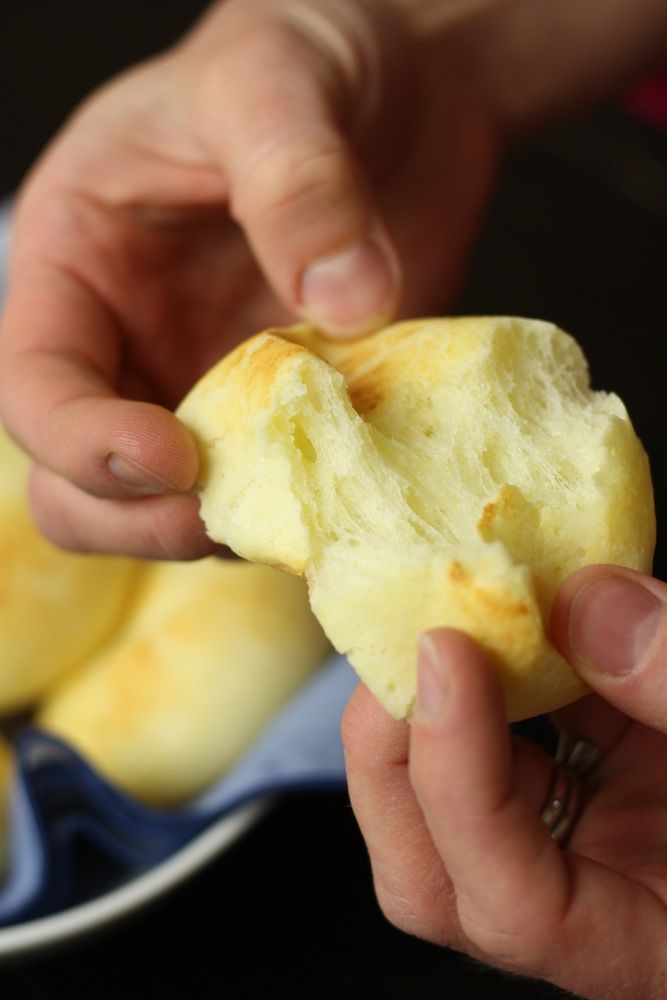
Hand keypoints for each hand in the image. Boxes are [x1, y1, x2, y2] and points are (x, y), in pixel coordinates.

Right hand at [0, 0, 498, 558]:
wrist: (406, 94)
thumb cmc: (307, 56)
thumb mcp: (279, 80)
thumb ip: (298, 182)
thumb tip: (344, 303)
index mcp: (79, 265)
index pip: (36, 388)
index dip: (85, 443)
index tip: (176, 455)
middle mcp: (131, 346)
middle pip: (82, 487)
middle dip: (142, 519)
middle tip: (232, 511)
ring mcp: (211, 390)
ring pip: (176, 514)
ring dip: (231, 525)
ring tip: (307, 492)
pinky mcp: (290, 416)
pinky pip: (277, 496)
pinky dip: (306, 509)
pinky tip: (356, 482)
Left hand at [343, 564, 666, 999]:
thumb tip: (585, 605)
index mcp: (645, 946)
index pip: (510, 909)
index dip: (457, 781)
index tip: (448, 658)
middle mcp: (594, 905)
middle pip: (431, 866)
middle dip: (396, 746)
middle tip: (414, 638)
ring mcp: (582, 845)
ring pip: (447, 800)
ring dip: (427, 703)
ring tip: (449, 612)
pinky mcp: (587, 788)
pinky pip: (508, 743)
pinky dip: (494, 676)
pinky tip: (512, 614)